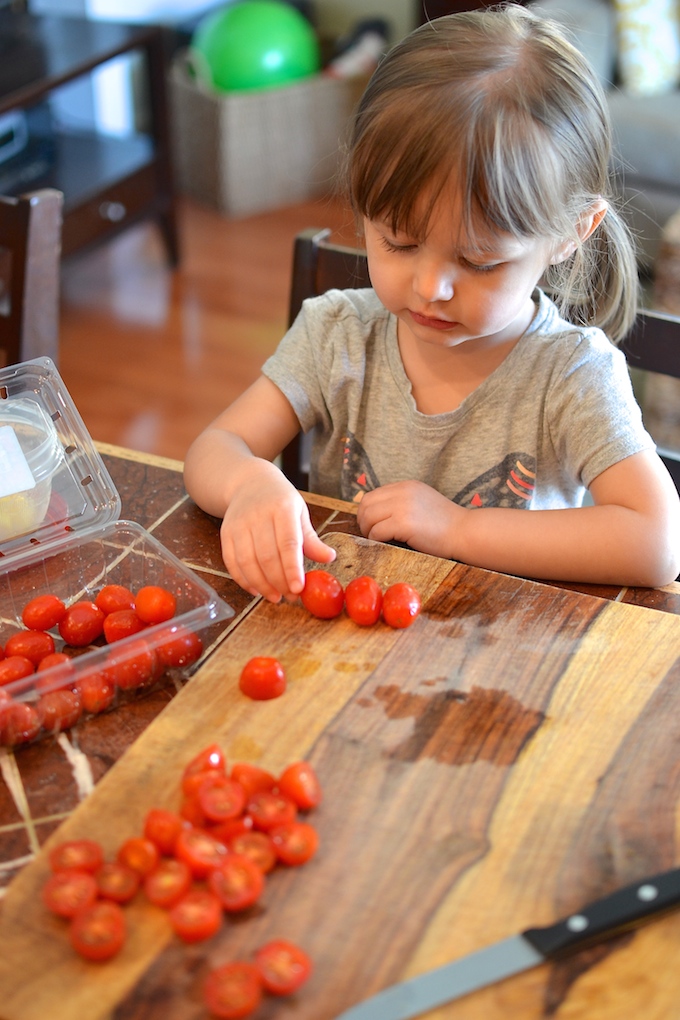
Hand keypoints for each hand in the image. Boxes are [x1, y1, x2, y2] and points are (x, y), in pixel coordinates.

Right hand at [219, 461, 335, 601]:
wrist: (249, 483)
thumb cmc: (280, 501)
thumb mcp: (300, 513)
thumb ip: (312, 539)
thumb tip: (329, 558)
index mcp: (282, 508)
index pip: (288, 543)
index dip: (292, 569)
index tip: (299, 588)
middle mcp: (258, 515)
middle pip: (267, 556)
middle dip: (279, 582)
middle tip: (291, 597)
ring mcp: (239, 524)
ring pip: (247, 562)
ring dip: (261, 585)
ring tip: (275, 597)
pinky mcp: (226, 533)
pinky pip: (231, 562)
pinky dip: (243, 580)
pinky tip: (256, 590)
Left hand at [357, 481, 461, 557]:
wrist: (464, 532)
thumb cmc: (445, 524)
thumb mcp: (422, 502)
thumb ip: (402, 502)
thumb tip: (377, 514)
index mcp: (407, 486)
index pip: (373, 495)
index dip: (367, 511)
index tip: (371, 524)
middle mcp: (403, 492)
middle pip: (366, 504)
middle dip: (363, 521)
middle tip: (369, 534)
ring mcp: (403, 506)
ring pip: (368, 517)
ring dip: (368, 531)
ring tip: (376, 539)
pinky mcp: (404, 523)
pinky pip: (377, 531)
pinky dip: (376, 539)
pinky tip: (385, 543)